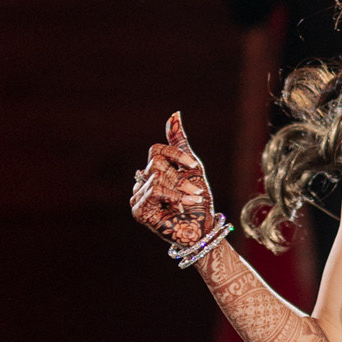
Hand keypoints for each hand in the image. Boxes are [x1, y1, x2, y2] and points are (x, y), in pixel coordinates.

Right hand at [131, 111, 214, 249]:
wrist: (203, 227)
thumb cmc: (198, 201)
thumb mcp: (192, 168)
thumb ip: (180, 143)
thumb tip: (174, 114)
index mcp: (153, 171)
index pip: (156, 149)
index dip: (176, 155)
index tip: (193, 166)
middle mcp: (141, 183)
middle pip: (157, 163)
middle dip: (180, 177)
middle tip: (192, 191)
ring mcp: (137, 197)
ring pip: (156, 176)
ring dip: (180, 189)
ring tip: (189, 200)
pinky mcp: (139, 211)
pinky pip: (153, 190)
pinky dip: (173, 196)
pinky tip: (182, 206)